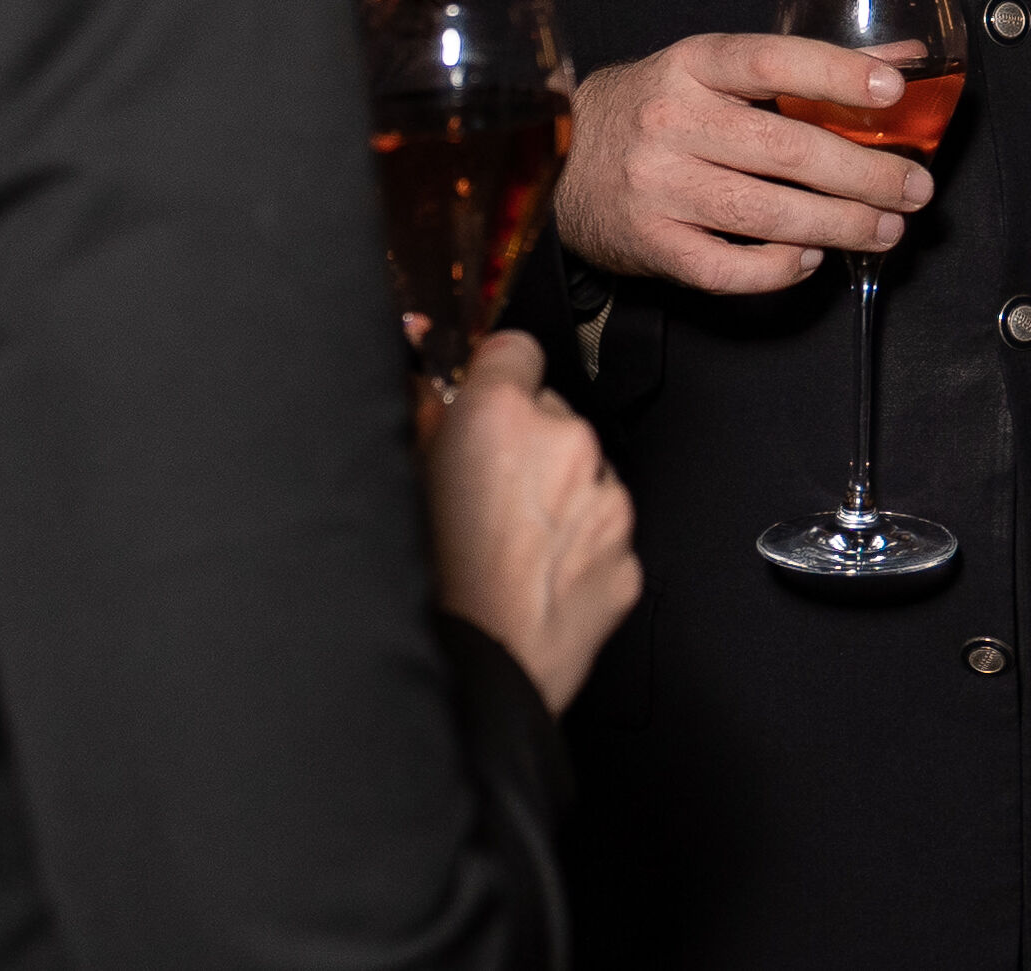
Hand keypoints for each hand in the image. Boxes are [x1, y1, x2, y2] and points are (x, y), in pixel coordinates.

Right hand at [422, 331, 642, 717]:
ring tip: (507, 546)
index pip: (517, 348)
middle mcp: (566, 446)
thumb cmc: (429, 589)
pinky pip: (603, 533)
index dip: (497, 377)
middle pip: (552, 414)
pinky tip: (534, 576)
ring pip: (583, 474)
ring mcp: (605, 502)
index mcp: (503, 415)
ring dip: (555, 496)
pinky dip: (578, 546)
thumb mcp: (402, 480)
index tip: (486, 400)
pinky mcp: (627, 557)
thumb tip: (428, 386)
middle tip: (485, 493)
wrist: (474, 681)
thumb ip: (423, 419)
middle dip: (524, 444)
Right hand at [550, 31, 935, 295]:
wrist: (557, 161)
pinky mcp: (650, 243)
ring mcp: (658, 187)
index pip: (771, 61)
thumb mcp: (717, 71)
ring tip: (885, 230)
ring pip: (764, 213)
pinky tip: (810, 259)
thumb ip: (809, 68)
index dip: (836, 74)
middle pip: (784, 149)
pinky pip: (726, 268)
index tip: (893, 91)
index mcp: (692, 66)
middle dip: (864, 174)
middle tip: (915, 190)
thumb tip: (905, 62)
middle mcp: (672, 123)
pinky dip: (777, 268)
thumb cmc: (656, 109)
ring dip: (837, 226)